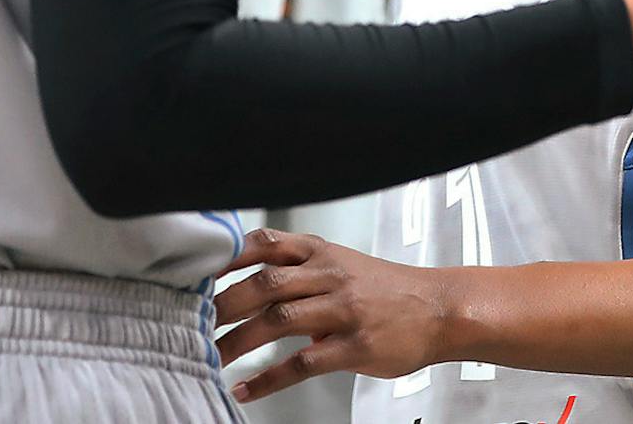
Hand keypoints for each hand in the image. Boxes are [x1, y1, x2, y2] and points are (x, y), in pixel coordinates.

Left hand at [214, 229, 445, 403]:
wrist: (440, 309)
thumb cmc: (385, 288)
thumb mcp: (342, 262)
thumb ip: (298, 267)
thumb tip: (244, 279)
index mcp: (322, 252)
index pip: (266, 243)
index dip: (227, 256)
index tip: (195, 271)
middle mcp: (330, 275)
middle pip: (265, 283)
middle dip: (223, 302)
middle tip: (192, 321)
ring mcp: (343, 311)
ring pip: (279, 320)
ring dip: (238, 340)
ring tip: (210, 357)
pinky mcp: (355, 347)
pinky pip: (303, 364)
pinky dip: (269, 378)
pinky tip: (247, 388)